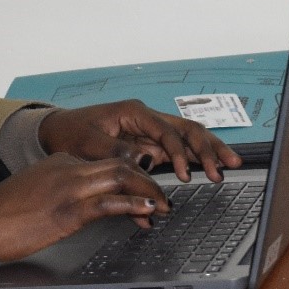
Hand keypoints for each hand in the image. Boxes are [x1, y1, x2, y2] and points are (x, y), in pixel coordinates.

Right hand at [0, 153, 167, 273]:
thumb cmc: (2, 214)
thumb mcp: (35, 192)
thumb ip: (58, 191)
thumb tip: (79, 205)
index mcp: (59, 162)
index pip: (105, 161)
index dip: (132, 174)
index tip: (146, 187)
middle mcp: (67, 168)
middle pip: (119, 163)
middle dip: (147, 178)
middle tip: (163, 195)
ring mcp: (68, 188)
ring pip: (120, 177)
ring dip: (148, 191)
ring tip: (164, 205)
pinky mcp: (67, 211)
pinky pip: (109, 204)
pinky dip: (133, 205)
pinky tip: (148, 211)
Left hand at [37, 99, 242, 182]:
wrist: (57, 131)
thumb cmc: (71, 132)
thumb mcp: (88, 143)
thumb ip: (117, 154)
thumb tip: (144, 165)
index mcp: (134, 113)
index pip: (166, 131)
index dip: (179, 153)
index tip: (185, 175)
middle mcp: (147, 119)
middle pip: (187, 129)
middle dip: (209, 147)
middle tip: (227, 166)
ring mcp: (150, 132)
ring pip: (188, 139)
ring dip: (209, 152)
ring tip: (230, 165)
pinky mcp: (149, 146)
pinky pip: (175, 155)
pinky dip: (192, 164)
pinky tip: (208, 174)